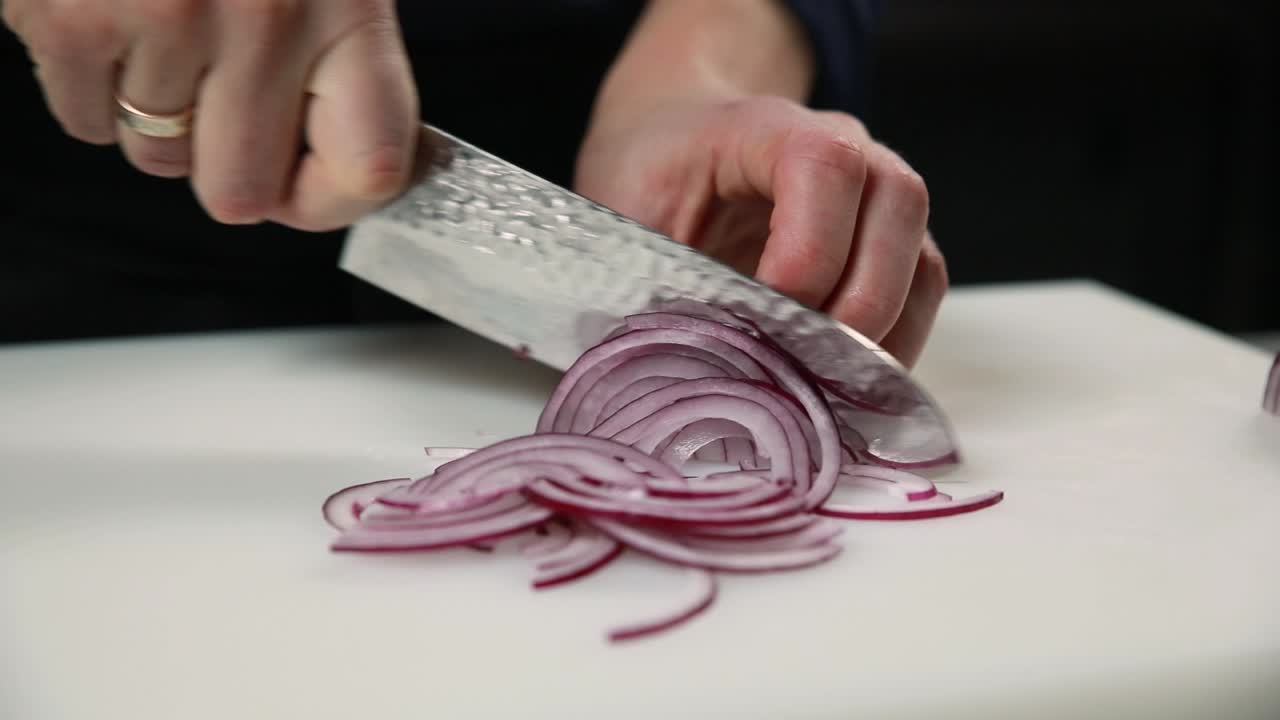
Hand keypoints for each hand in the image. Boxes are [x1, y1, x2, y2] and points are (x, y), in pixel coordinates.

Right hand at [3, 0, 418, 229]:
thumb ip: (339, 56)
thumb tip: (329, 171)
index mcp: (346, 3)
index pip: (370, 166)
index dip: (332, 201)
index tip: (308, 191)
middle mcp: (265, 16)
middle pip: (241, 191)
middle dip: (222, 164)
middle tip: (215, 108)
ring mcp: (165, 16)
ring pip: (155, 157)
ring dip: (153, 113)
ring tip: (160, 32)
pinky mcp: (73, 17)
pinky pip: (83, 122)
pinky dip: (90, 89)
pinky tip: (110, 24)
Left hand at [574, 96, 947, 367]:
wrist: (673, 142)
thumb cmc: (651, 175)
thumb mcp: (626, 213)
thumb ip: (653, 275)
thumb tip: (680, 367)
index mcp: (770, 127)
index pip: (825, 164)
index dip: (808, 249)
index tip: (769, 311)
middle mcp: (848, 150)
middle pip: (898, 207)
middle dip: (857, 307)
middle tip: (804, 369)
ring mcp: (878, 198)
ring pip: (921, 261)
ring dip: (885, 337)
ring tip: (828, 391)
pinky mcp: (891, 249)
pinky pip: (920, 297)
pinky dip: (893, 348)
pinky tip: (847, 390)